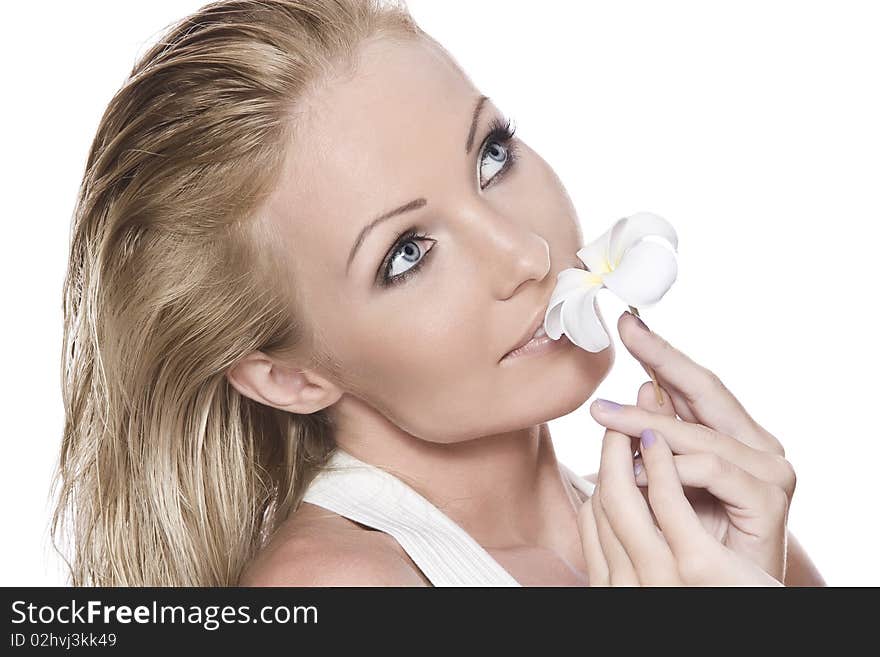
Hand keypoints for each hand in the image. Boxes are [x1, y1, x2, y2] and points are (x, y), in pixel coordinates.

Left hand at [587, 311, 796, 580]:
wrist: (726, 588)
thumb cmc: (695, 532)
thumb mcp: (668, 475)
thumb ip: (662, 433)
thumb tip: (640, 386)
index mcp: (736, 434)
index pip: (695, 384)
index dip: (661, 352)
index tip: (627, 324)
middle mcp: (758, 444)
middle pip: (704, 392)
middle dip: (661, 359)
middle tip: (625, 334)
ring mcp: (769, 469)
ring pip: (699, 433)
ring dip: (647, 423)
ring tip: (604, 416)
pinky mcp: (768, 498)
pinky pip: (711, 470)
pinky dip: (672, 466)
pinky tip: (637, 467)